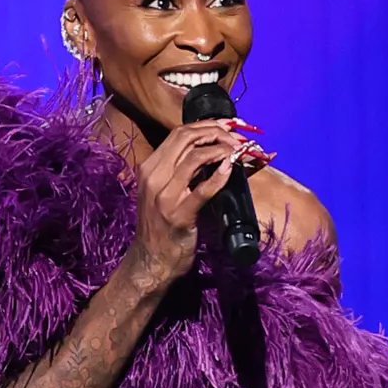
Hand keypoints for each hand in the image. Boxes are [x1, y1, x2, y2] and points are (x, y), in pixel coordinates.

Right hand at [131, 118, 246, 285]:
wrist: (150, 262)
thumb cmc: (160, 228)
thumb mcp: (162, 192)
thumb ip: (177, 172)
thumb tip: (208, 152)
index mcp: (149, 168)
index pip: (178, 134)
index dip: (206, 125)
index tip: (227, 125)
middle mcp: (153, 177)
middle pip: (186, 138)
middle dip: (216, 132)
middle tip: (237, 137)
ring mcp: (164, 196)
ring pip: (195, 157)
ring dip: (221, 149)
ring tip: (238, 151)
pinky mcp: (179, 215)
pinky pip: (203, 189)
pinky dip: (220, 176)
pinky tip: (231, 169)